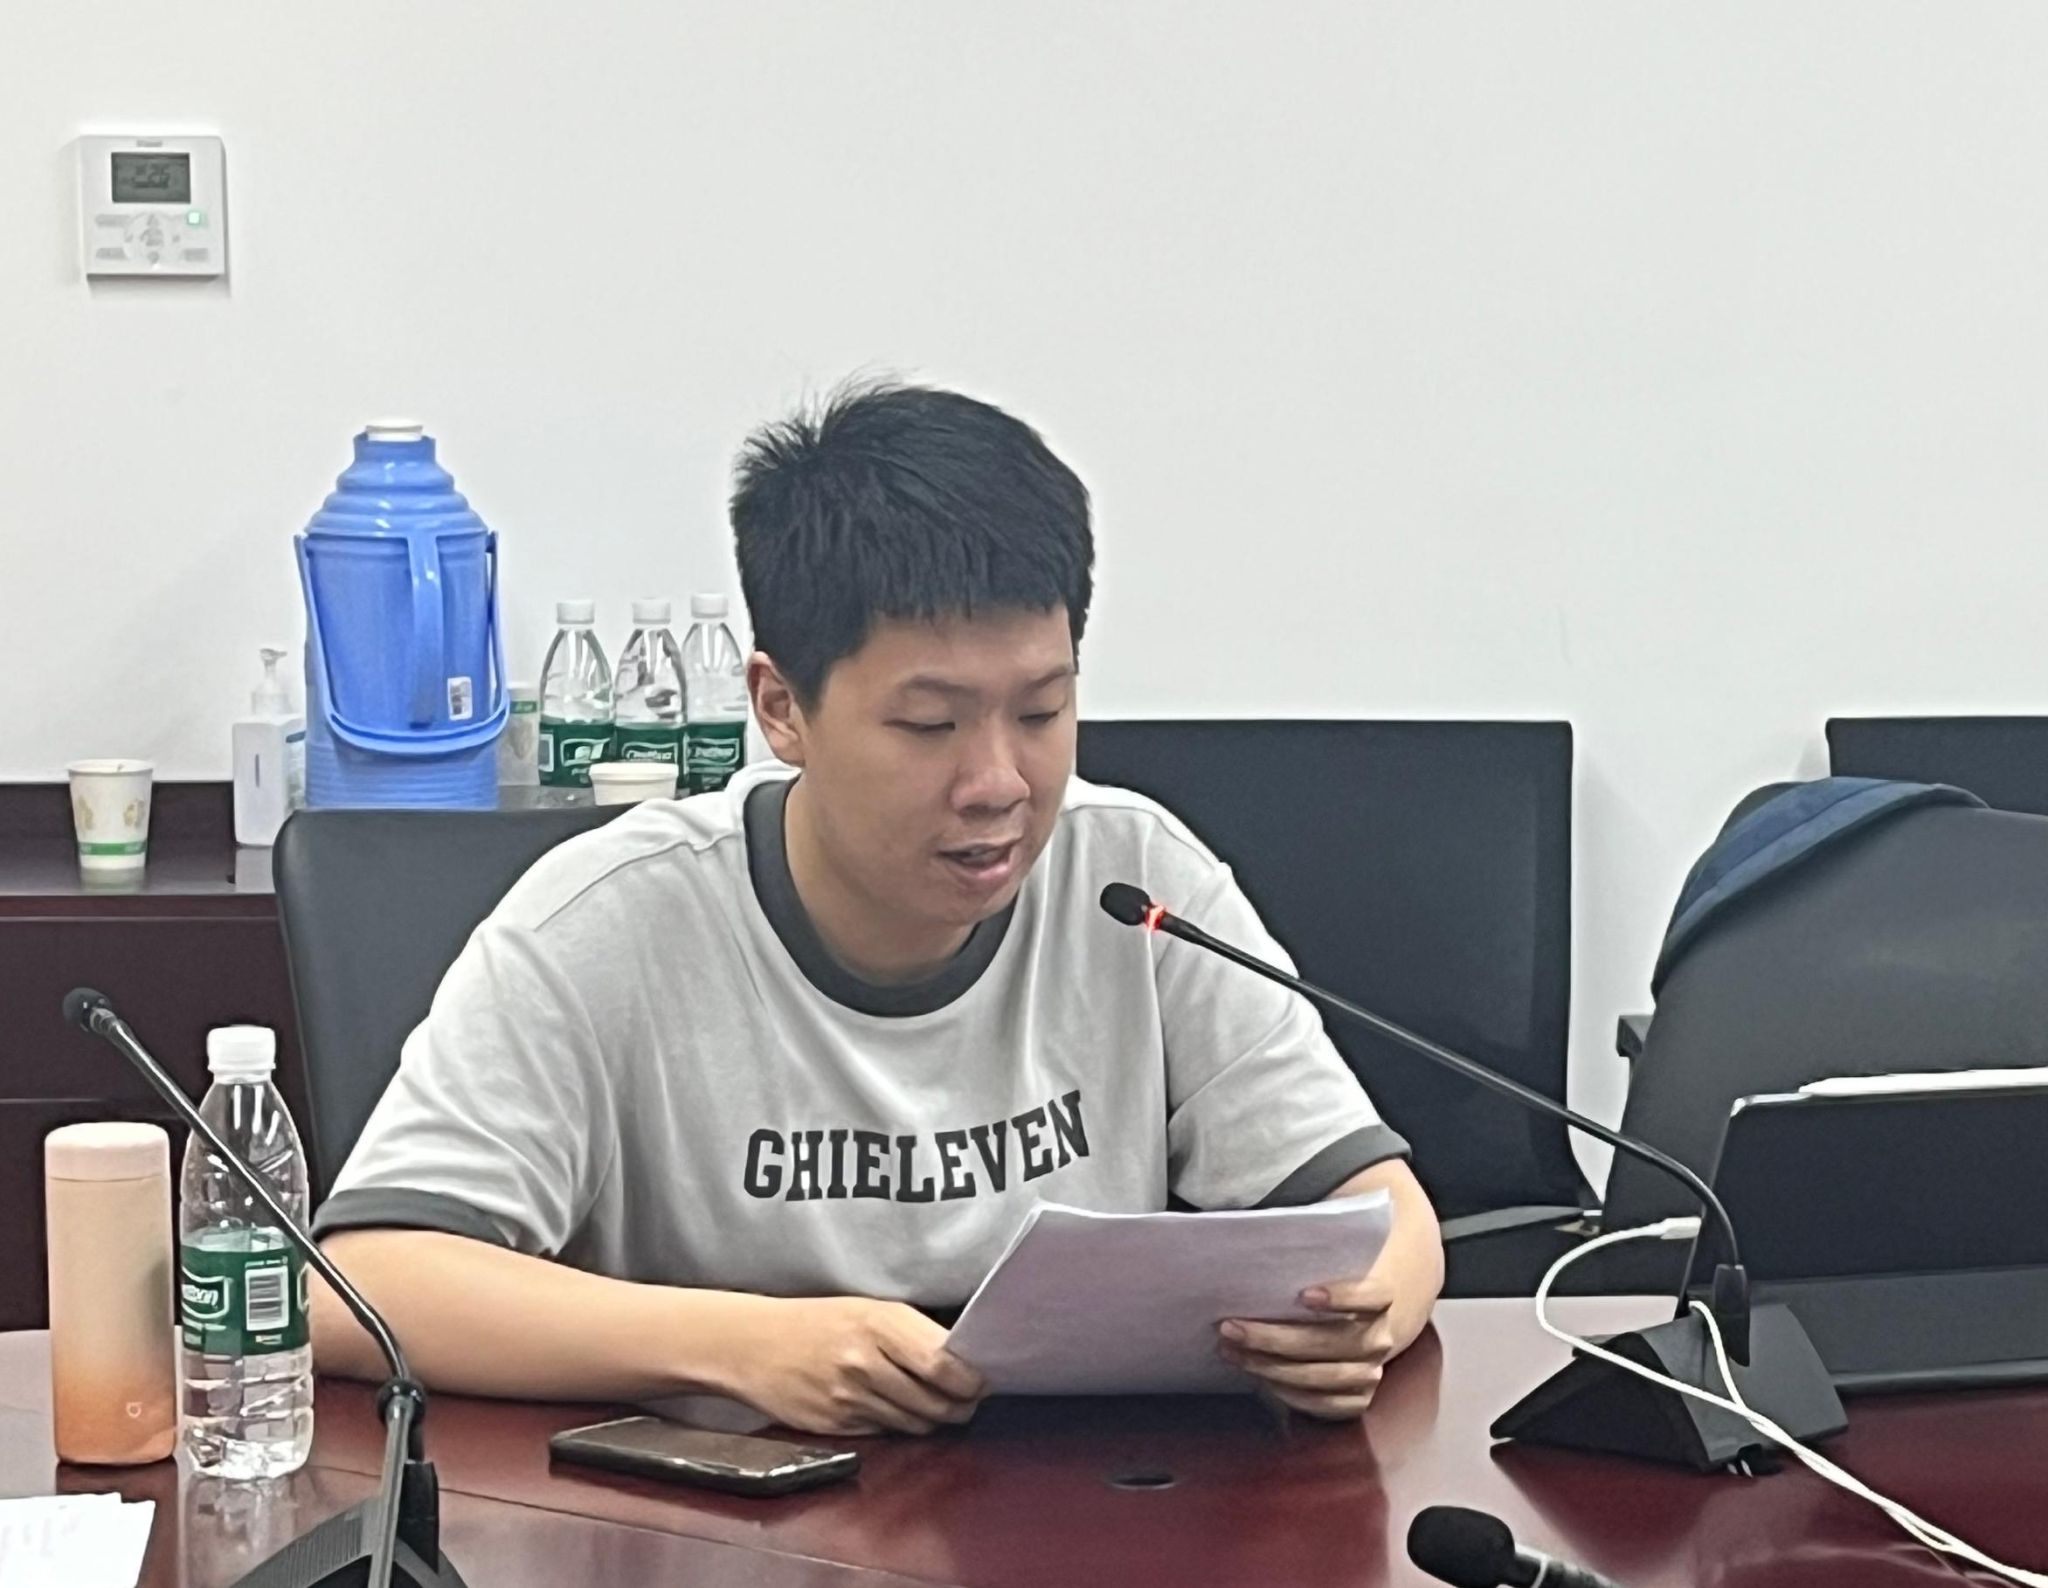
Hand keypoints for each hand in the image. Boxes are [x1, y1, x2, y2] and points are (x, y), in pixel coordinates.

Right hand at [731, 1296, 986, 1435]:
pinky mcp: (836, 1426)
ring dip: (933, 1419)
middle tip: (968, 1400)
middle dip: (960, 1406)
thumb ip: (911, 1333)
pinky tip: (896, 1411)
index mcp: (879, 1323)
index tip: (983, 1380)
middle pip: (935, 1401)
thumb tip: (960, 1360)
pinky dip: (899, 1427)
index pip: (943, 1364)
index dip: (971, 1379)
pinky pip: (886, 1433)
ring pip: (915, 1424)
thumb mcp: (867, 1309)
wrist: (752, 1345)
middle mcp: (865, 1362)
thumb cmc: (816, 1321)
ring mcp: (849, 1398)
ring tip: (936, 1405)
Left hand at [1217, 1273, 1397, 1419]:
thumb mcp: (1329, 1272)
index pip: (1369, 1296)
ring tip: (1232, 1352)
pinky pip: (1323, 1405)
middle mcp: (1380, 1338)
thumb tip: (1250, 1264)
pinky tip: (1259, 1378)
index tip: (1303, 1295)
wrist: (1363, 1326)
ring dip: (1271, 1367)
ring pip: (1322, 1377)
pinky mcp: (1359, 1401)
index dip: (1341, 1297)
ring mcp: (1372, 1373)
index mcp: (1381, 1299)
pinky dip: (1288, 1394)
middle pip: (1330, 1342)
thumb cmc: (1330, 1290)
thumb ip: (1306, 1269)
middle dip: (1275, 1338)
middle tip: (1231, 1328)